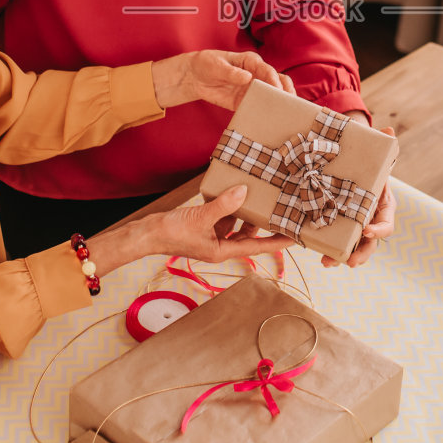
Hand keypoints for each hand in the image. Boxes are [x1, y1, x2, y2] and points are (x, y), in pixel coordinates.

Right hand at [147, 185, 292, 263]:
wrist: (147, 234)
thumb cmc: (171, 233)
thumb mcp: (201, 217)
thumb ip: (223, 205)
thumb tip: (243, 192)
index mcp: (222, 251)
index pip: (257, 247)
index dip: (277, 242)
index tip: (295, 237)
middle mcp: (220, 246)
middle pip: (248, 236)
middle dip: (262, 224)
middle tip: (278, 209)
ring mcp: (211, 237)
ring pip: (235, 225)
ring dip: (244, 213)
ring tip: (257, 197)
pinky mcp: (203, 227)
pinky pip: (222, 217)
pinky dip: (228, 207)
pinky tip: (232, 193)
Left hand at [150, 49, 294, 109]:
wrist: (194, 77)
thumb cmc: (207, 64)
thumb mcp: (216, 65)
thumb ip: (231, 72)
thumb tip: (247, 78)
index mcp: (251, 62)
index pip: (268, 70)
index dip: (274, 80)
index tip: (277, 91)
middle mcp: (256, 75)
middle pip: (278, 82)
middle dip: (286, 91)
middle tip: (291, 103)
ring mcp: (251, 89)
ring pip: (271, 96)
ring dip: (279, 104)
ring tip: (286, 114)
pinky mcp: (244, 101)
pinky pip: (257, 108)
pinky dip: (264, 114)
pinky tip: (270, 121)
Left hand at [322, 127, 396, 268]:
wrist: (350, 164)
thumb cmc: (363, 160)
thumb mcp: (371, 153)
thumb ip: (380, 145)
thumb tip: (389, 131)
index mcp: (382, 204)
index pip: (387, 223)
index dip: (379, 229)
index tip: (368, 231)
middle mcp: (370, 219)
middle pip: (371, 243)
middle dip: (363, 254)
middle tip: (351, 262)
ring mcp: (355, 225)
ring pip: (354, 247)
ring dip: (342, 258)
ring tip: (328, 263)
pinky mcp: (339, 226)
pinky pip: (336, 241)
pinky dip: (328, 249)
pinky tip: (316, 253)